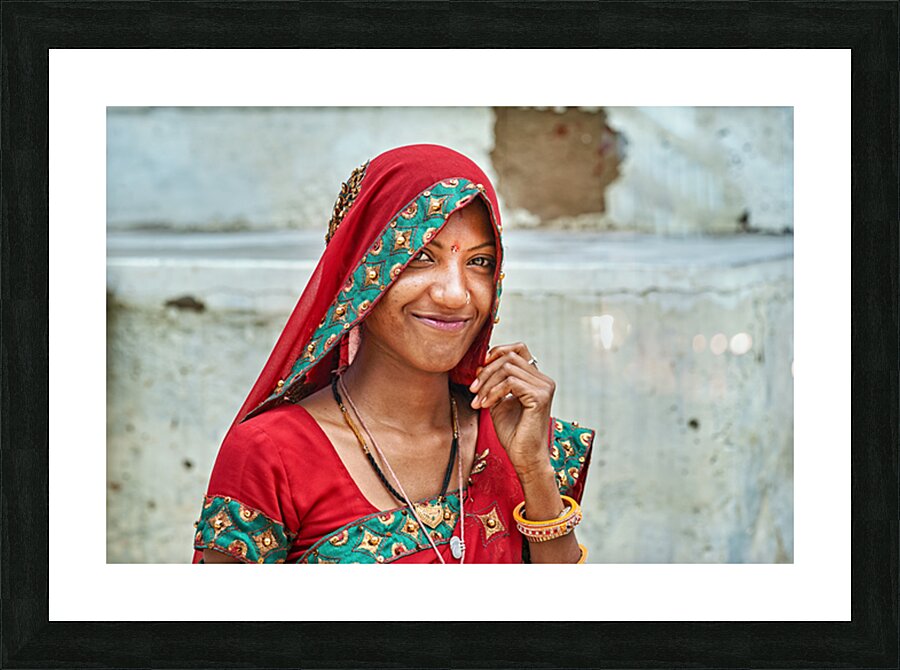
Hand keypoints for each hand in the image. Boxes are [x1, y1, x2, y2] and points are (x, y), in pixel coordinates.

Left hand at [468, 342, 555, 475]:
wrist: (524, 456)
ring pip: (507, 368)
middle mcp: (543, 380)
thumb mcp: (498, 401)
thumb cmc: (513, 433)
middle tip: (473, 389)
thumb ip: (493, 382)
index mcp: (536, 379)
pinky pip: (511, 382)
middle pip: (510, 357)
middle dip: (486, 371)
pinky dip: (493, 392)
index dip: (497, 352)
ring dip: (487, 383)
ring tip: (478, 401)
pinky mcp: (540, 396)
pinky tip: (485, 405)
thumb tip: (481, 364)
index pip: (518, 349)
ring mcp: (544, 387)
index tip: (479, 369)